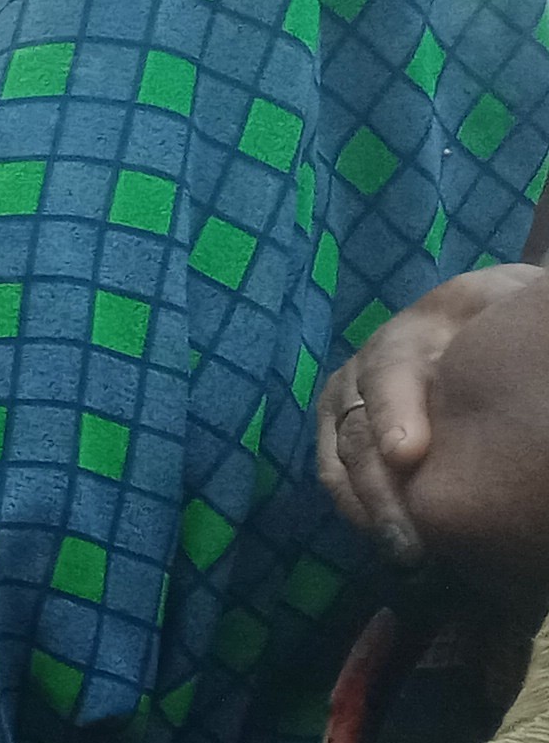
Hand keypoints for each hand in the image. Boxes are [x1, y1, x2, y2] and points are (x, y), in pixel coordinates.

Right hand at [320, 264, 545, 561]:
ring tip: (403, 557)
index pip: (390, 370)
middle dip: (380, 492)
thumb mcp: (507, 305)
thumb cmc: (502, 320)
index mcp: (413, 334)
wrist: (477, 317)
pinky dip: (357, 511)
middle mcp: (367, 368)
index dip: (394, 411)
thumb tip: (526, 354)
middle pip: (358, 430)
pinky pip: (335, 473)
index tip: (409, 455)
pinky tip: (387, 543)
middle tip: (411, 546)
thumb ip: (503, 325)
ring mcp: (348, 400)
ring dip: (365, 512)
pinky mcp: (342, 428)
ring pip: (339, 459)